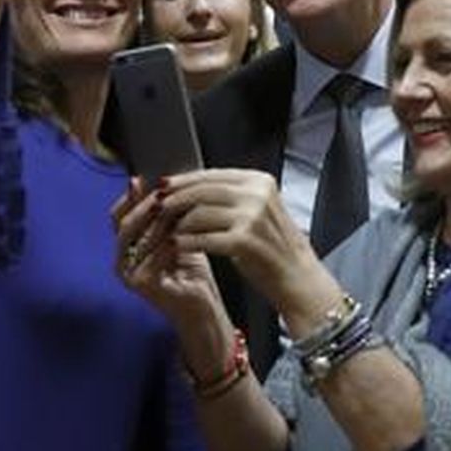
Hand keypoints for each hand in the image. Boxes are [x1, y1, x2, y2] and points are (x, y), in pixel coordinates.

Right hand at [112, 177, 222, 323]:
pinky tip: (183, 234)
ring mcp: (129, 274)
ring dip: (156, 221)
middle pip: (124, 224)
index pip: (118, 215)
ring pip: (137, 238)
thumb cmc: (190, 269)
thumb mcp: (176, 234)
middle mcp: (121, 260)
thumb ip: (166, 213)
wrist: (201, 306)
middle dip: (144, 205)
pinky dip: (168, 243)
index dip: (129, 197)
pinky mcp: (142, 286)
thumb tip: (165, 181)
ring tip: (174, 207)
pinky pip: (152, 257)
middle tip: (162, 191)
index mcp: (125, 247)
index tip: (144, 179)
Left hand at [157, 170, 338, 323]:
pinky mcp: (244, 241)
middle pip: (203, 191)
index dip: (184, 180)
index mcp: (259, 181)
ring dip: (177, 223)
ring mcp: (252, 217)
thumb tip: (188, 187)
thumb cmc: (271, 245)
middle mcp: (257, 194)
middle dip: (175, 199)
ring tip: (163, 230)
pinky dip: (186, 242)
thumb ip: (229, 195)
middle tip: (154, 207)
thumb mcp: (256, 209)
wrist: (296, 276)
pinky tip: (174, 246)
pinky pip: (204, 238)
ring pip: (200, 213)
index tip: (162, 186)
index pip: (212, 175)